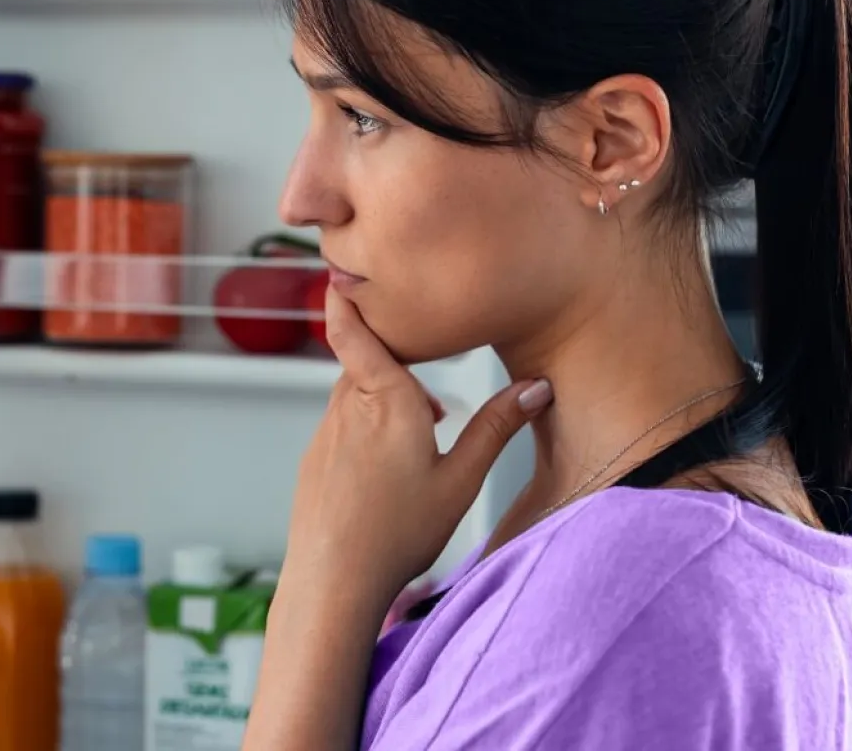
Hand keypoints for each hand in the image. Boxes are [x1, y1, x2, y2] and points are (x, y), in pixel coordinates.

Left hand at [282, 286, 553, 607]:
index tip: (343, 272)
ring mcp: (326, 433)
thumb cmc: (398, 533)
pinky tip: (392, 464)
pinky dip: (367, 423)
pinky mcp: (315, 459)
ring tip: (427, 424)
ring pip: (354, 391)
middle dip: (394, 356)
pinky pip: (342, 422)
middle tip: (430, 362)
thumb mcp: (461, 480)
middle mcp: (348, 406)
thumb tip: (536, 387)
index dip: (346, 298)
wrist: (333, 580)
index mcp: (385, 399)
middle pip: (364, 359)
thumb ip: (497, 427)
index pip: (354, 329)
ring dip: (385, 394)